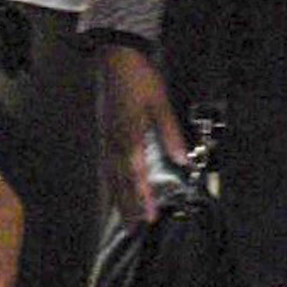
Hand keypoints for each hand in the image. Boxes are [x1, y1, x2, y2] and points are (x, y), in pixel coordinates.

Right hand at [96, 46, 186, 228]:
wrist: (116, 57)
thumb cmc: (140, 78)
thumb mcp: (160, 103)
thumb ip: (169, 133)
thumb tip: (182, 160)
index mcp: (128, 136)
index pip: (136, 175)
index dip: (143, 198)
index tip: (149, 218)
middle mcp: (113, 141)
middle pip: (119, 181)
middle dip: (127, 206)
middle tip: (134, 229)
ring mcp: (106, 137)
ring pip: (110, 175)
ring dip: (117, 198)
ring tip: (123, 217)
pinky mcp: (104, 131)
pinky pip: (105, 164)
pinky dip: (110, 182)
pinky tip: (113, 188)